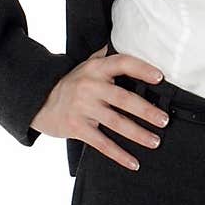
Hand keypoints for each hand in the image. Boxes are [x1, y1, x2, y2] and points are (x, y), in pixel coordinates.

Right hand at [30, 46, 168, 170]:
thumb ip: (107, 58)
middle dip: (146, 110)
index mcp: (96, 68)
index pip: (122, 63)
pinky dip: (119, 154)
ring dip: (138, 134)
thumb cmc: (72, 83)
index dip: (142, 69)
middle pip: (123, 98)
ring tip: (155, 141)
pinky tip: (134, 162)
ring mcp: (83, 107)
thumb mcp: (87, 65)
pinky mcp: (77, 127)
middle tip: (164, 120)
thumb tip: (130, 41)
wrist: (40, 101)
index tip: (160, 78)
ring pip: (115, 122)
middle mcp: (90, 86)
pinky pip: (101, 143)